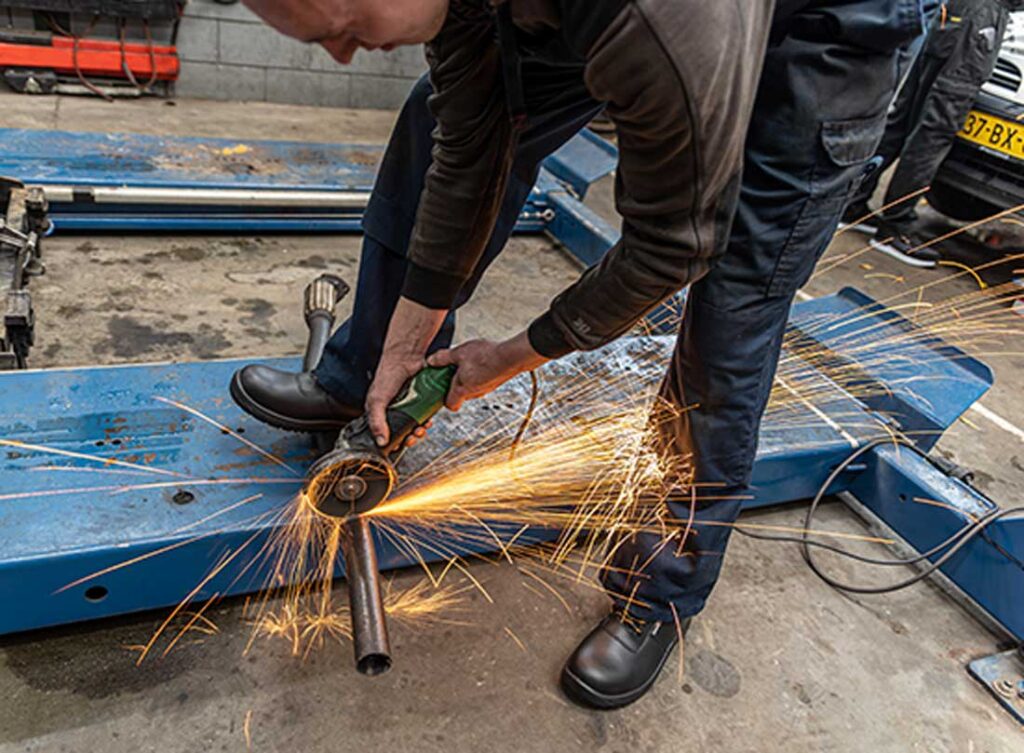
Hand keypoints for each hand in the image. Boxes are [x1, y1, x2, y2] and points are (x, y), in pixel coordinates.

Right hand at [366, 297, 446, 446]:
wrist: (407, 358)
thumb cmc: (387, 375)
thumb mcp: (377, 400)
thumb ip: (376, 421)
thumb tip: (381, 441)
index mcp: (382, 413)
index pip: (387, 434)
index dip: (395, 442)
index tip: (401, 443)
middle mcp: (397, 411)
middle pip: (404, 433)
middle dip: (410, 438)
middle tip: (413, 435)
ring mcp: (411, 407)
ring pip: (417, 426)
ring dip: (420, 431)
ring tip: (421, 428)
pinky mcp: (423, 402)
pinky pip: (427, 415)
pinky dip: (428, 420)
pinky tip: (428, 419)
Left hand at [427, 330, 548, 410]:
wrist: (512, 356)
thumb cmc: (486, 356)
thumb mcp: (459, 352)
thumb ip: (443, 358)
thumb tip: (431, 361)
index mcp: (462, 389)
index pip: (450, 405)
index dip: (443, 399)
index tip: (439, 387)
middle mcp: (475, 394)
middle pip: (460, 395)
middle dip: (454, 383)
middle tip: (451, 369)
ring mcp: (487, 389)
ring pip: (472, 387)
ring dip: (467, 377)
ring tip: (466, 361)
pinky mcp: (495, 382)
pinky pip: (482, 381)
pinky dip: (478, 374)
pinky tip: (480, 360)